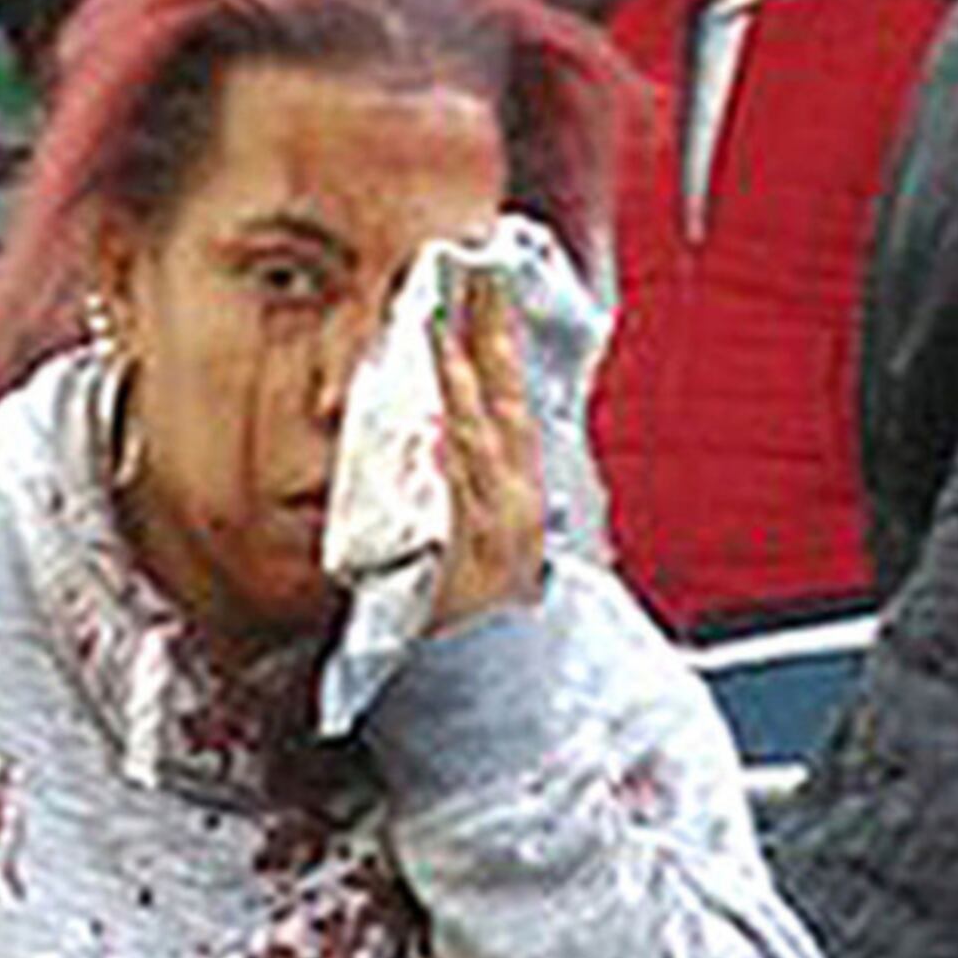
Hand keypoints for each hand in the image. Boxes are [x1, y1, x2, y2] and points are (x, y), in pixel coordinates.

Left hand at [428, 271, 546, 630]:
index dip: (497, 330)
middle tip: (468, 265)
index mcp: (518, 486)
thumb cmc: (486, 624)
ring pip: (476, 430)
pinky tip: (439, 413)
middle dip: (485, 327)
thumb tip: (442, 442)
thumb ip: (474, 493)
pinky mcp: (475, 552)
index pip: (507, 390)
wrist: (504, 692)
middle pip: (498, 393)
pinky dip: (454, 449)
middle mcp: (513, 495)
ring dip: (459, 372)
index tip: (485, 274)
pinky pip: (461, 492)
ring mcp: (495, 521)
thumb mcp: (492, 546)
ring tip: (440, 319)